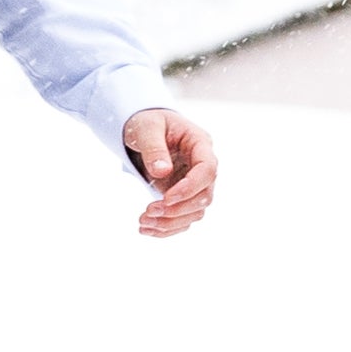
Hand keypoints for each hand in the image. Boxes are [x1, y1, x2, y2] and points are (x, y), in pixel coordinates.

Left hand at [123, 107, 217, 237]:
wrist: (144, 129)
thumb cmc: (148, 122)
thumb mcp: (146, 127)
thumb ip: (154, 147)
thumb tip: (162, 171)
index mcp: (200, 143)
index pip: (207, 170)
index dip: (190, 187)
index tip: (166, 198)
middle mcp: (202, 166)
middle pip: (204, 196)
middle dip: (178, 209)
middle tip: (148, 211)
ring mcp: (194, 183)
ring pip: (195, 212)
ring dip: (171, 222)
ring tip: (143, 222)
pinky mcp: (183, 196)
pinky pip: (182, 218)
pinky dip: (167, 227)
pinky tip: (146, 229)